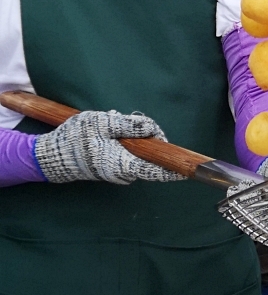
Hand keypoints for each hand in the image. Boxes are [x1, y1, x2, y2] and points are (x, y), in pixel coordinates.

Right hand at [34, 110, 184, 184]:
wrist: (51, 155)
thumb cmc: (75, 139)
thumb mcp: (103, 123)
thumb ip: (130, 126)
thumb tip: (152, 129)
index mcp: (124, 165)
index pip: (156, 170)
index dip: (174, 169)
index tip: (188, 167)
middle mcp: (123, 173)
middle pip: (148, 156)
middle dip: (146, 138)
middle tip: (131, 121)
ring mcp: (117, 172)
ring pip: (136, 153)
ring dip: (131, 137)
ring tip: (112, 124)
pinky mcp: (111, 167)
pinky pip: (126, 153)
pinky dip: (122, 141)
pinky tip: (108, 131)